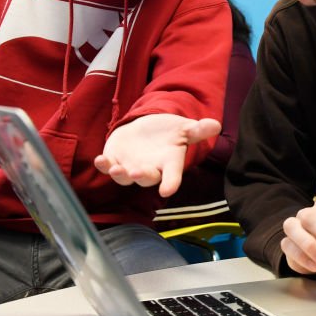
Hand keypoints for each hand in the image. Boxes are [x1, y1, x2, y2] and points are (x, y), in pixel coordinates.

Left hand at [95, 113, 220, 197]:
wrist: (146, 130)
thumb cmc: (168, 132)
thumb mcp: (183, 128)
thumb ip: (197, 130)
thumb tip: (215, 124)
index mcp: (168, 164)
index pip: (172, 176)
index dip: (170, 183)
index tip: (167, 191)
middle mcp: (149, 169)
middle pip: (146, 178)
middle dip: (141, 176)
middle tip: (136, 173)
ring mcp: (130, 167)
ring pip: (124, 177)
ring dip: (120, 174)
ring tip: (116, 169)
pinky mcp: (114, 161)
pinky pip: (107, 167)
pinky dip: (103, 165)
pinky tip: (100, 160)